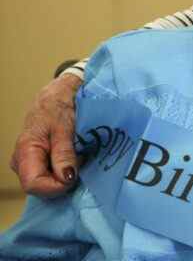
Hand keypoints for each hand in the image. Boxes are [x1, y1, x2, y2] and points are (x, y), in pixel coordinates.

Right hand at [9, 73, 80, 195]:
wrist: (59, 93)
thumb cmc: (59, 106)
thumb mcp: (64, 127)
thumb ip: (64, 153)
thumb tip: (66, 178)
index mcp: (24, 152)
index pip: (33, 185)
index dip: (55, 186)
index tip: (76, 176)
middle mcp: (22, 162)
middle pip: (41, 187)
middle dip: (64, 181)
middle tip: (82, 163)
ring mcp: (31, 163)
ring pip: (49, 183)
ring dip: (68, 176)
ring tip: (81, 158)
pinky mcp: (40, 162)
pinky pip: (53, 175)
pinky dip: (68, 171)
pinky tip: (78, 160)